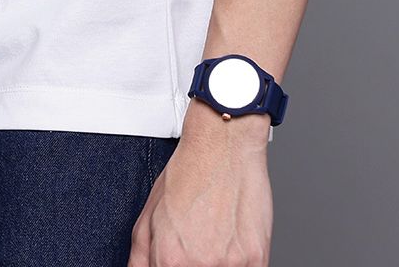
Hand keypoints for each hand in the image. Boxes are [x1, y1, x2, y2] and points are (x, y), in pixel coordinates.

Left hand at [127, 120, 272, 266]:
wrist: (223, 144)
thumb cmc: (189, 173)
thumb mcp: (149, 214)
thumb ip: (140, 258)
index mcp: (170, 260)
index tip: (178, 260)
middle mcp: (201, 266)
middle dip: (194, 265)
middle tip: (199, 245)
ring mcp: (232, 265)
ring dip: (218, 264)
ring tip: (215, 240)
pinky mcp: (257, 259)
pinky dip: (238, 261)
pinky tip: (231, 239)